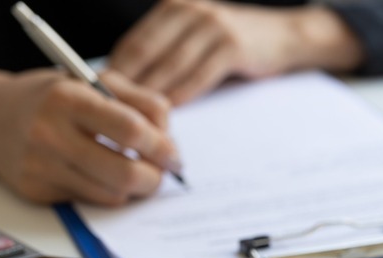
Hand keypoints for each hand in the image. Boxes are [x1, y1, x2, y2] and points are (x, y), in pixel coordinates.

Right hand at [0, 66, 179, 204]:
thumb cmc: (53, 96)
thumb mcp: (95, 81)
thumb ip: (141, 102)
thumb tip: (169, 140)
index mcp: (69, 99)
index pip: (130, 130)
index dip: (162, 146)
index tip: (173, 155)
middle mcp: (50, 134)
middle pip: (124, 173)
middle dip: (154, 178)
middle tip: (163, 172)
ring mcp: (40, 167)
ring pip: (111, 195)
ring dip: (135, 189)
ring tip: (137, 173)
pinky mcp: (36, 192)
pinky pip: (90, 201)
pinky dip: (108, 192)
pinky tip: (104, 175)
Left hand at [109, 0, 362, 103]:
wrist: (284, 35)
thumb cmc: (232, 43)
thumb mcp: (195, 37)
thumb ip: (165, 52)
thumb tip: (125, 87)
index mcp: (172, 8)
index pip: (133, 42)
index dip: (113, 71)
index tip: (97, 99)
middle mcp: (189, 11)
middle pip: (146, 52)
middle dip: (127, 86)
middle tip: (111, 115)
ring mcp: (212, 26)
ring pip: (171, 66)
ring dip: (152, 95)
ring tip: (137, 120)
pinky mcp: (232, 45)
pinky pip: (199, 74)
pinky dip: (182, 94)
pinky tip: (171, 112)